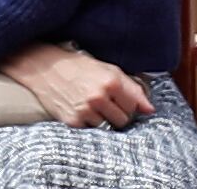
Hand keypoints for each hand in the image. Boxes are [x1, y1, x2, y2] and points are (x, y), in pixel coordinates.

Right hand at [5, 44, 153, 129]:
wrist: (46, 69)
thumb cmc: (80, 66)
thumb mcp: (109, 69)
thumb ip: (132, 88)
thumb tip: (150, 109)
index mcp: (112, 81)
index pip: (135, 105)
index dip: (132, 105)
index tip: (127, 103)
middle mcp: (99, 97)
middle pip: (123, 119)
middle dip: (120, 113)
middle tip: (110, 104)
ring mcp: (85, 110)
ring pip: (108, 126)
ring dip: (105, 119)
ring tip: (95, 105)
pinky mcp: (73, 121)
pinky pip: (91, 130)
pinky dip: (90, 122)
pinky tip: (84, 110)